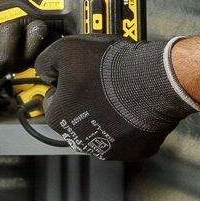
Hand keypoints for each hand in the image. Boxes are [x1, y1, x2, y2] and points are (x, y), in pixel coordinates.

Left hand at [33, 35, 198, 161]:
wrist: (155, 80)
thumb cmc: (109, 66)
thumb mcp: (66, 48)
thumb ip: (47, 61)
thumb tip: (45, 71)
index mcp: (58, 119)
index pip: (53, 100)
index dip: (65, 83)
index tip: (79, 73)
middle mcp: (80, 141)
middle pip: (77, 119)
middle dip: (86, 102)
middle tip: (102, 81)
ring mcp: (110, 150)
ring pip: (103, 130)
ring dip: (107, 115)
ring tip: (121, 92)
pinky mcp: (136, 152)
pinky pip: (129, 137)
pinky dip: (131, 125)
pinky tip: (136, 107)